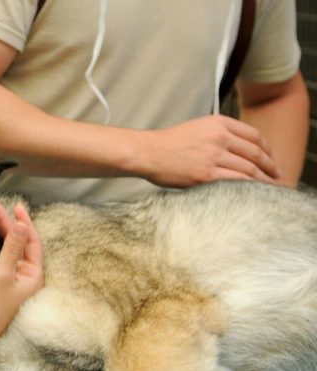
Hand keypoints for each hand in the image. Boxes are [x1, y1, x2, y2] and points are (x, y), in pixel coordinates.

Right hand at [0, 196, 42, 354]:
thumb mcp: (2, 274)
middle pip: (20, 241)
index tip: (15, 206)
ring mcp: (14, 278)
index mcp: (34, 275)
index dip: (24, 222)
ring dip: (2, 230)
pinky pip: (3, 255)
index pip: (33, 241)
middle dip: (7, 222)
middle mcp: (26, 276)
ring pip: (11, 246)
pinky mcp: (1, 281)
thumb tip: (21, 225)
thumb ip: (11, 248)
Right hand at [137, 115, 279, 186]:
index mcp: (218, 123)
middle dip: (271, 166)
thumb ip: (218, 133)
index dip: (267, 149)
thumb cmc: (168, 143)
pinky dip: (250, 187)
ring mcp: (213, 156)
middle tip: (277, 175)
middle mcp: (219, 137)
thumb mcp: (197, 127)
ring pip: (249, 169)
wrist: (147, 152)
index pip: (254, 135)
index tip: (271, 158)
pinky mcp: (206, 174)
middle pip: (256, 153)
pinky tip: (254, 192)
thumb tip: (238, 149)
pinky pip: (237, 181)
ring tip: (270, 187)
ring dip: (264, 180)